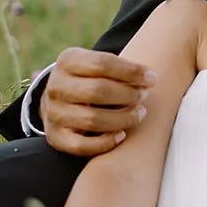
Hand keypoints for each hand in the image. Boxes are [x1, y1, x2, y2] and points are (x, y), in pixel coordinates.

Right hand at [42, 48, 157, 155]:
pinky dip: (105, 142)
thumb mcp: (97, 64)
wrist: (58, 100)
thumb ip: (120, 68)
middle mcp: (56, 86)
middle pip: (97, 91)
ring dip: (123, 119)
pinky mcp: (56, 137)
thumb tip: (150, 78)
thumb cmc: (90, 79)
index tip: (153, 78)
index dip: (132, 71)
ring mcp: (54, 113)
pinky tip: (121, 135)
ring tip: (139, 113)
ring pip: (93, 120)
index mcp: (67, 61)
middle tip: (144, 96)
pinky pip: (82, 146)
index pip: (102, 63)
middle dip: (128, 95)